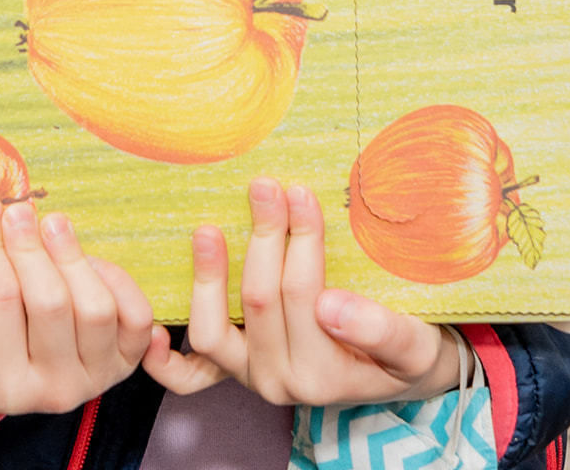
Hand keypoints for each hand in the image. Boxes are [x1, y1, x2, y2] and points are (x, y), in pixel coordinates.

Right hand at [0, 199, 152, 413]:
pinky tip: (89, 257)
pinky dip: (119, 281)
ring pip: (95, 308)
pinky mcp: (125, 360)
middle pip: (50, 304)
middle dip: (31, 247)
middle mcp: (54, 391)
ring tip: (51, 222)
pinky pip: (137, 318)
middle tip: (17, 209)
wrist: (2, 378)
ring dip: (72, 256)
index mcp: (2, 388)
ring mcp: (95, 376)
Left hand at [143, 179, 464, 406]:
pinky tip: (156, 326)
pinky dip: (168, 358)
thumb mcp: (413, 344)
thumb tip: (332, 307)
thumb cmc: (407, 352)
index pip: (302, 294)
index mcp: (325, 374)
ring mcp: (251, 378)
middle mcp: (281, 382)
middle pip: (259, 301)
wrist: (399, 375)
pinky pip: (190, 375)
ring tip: (210, 228)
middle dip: (264, 237)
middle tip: (267, 186)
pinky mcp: (233, 372)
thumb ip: (379, 330)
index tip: (301, 193)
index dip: (300, 241)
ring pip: (215, 329)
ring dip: (209, 276)